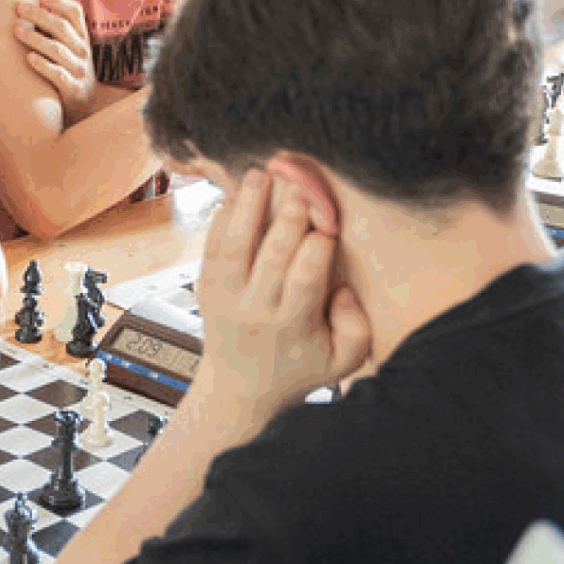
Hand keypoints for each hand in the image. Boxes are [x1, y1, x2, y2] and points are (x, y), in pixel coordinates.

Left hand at [15, 0, 98, 122]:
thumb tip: (27, 6)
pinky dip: (43, 65)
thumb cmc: (69, 69)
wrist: (86, 104)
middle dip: (39, 15)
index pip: (75, 12)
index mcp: (82, 37)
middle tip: (18, 9)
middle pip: (62, 27)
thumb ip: (56, 30)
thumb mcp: (69, 47)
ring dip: (36, 38)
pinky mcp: (73, 89)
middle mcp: (83, 51)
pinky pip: (58, 75)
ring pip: (58, 49)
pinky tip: (29, 58)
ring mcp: (79, 70)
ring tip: (17, 31)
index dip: (59, 2)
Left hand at [195, 169, 369, 416]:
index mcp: (292, 326)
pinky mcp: (207, 288)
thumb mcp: (341, 362)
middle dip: (288, 216)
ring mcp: (226, 298)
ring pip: (235, 247)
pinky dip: (220, 220)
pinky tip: (234, 194)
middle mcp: (256, 310)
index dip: (318, 245)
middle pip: (272, 255)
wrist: (240, 389)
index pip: (306, 278)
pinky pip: (211, 249)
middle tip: (300, 184)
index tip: (329, 221)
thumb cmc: (297, 369)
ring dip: (248, 207)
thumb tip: (344, 290)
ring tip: (259, 174)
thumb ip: (356, 329)